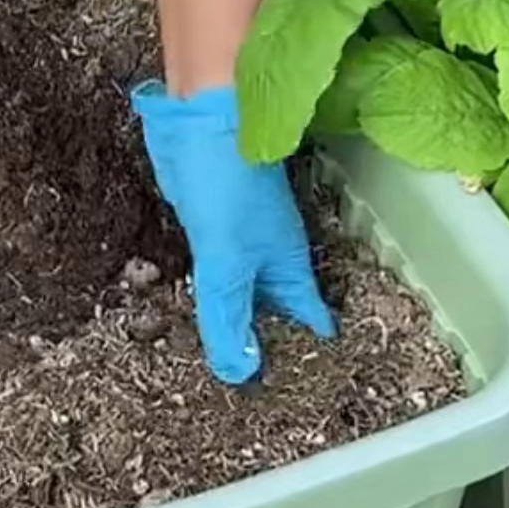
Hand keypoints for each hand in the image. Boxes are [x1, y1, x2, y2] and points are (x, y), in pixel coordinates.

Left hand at [133, 84, 333, 384]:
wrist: (202, 114)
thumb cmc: (227, 182)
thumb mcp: (226, 260)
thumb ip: (228, 315)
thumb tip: (239, 374)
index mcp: (286, 266)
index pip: (308, 320)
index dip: (306, 355)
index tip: (302, 393)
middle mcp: (270, 255)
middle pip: (274, 308)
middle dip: (266, 342)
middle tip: (251, 390)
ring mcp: (242, 235)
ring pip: (244, 286)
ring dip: (235, 316)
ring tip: (223, 361)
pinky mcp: (213, 221)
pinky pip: (218, 266)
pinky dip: (213, 290)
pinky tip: (199, 307)